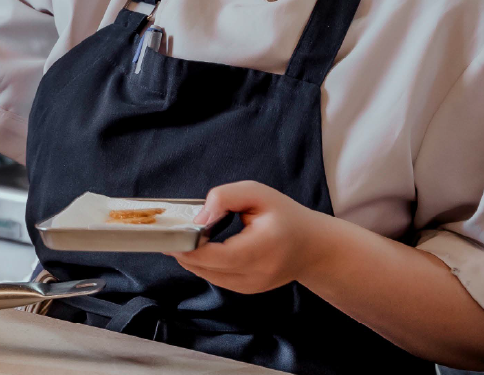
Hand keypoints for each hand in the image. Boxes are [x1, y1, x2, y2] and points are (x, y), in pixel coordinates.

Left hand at [168, 180, 343, 293]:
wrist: (314, 247)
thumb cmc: (286, 217)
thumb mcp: (257, 194)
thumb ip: (225, 198)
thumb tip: (199, 219)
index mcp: (261, 249)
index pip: (215, 255)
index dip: (188, 246)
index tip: (173, 233)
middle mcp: (256, 274)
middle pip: (205, 268)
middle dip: (183, 251)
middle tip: (170, 235)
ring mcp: (251, 286)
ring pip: (207, 275)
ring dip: (192, 259)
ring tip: (184, 240)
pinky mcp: (247, 290)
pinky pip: (215, 278)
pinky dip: (204, 265)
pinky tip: (200, 250)